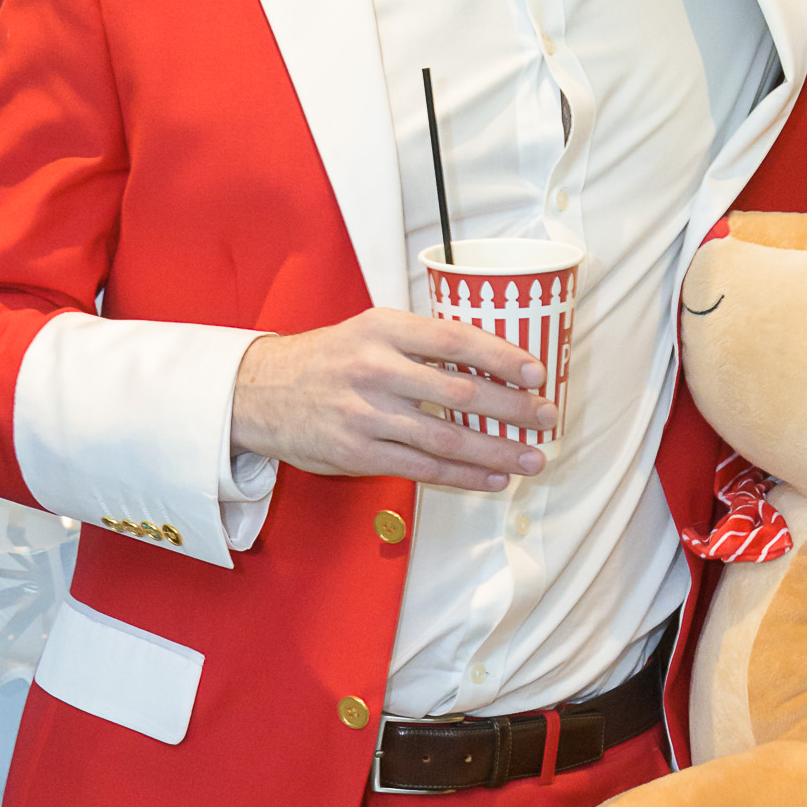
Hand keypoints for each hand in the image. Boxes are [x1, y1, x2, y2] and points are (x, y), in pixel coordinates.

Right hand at [230, 308, 556, 488]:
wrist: (260, 392)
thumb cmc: (327, 360)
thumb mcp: (368, 331)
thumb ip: (420, 343)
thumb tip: (491, 362)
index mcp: (383, 328)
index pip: (455, 339)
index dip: (501, 356)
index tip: (537, 372)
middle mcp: (375, 369)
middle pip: (460, 391)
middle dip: (513, 409)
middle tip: (546, 418)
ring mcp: (365, 414)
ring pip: (446, 437)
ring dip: (496, 451)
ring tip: (531, 458)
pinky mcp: (358, 453)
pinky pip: (422, 467)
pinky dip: (463, 475)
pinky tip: (492, 478)